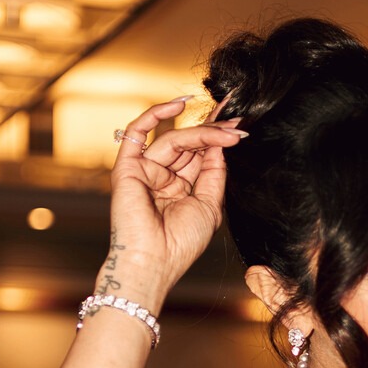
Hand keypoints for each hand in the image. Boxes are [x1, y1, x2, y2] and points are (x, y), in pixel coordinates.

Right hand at [98, 97, 247, 304]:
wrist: (155, 261)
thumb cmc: (181, 243)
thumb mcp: (209, 206)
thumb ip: (213, 173)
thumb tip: (221, 145)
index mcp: (179, 188)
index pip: (198, 155)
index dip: (217, 139)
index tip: (240, 127)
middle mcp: (161, 177)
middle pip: (188, 144)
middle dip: (214, 133)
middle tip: (238, 126)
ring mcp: (144, 170)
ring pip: (173, 139)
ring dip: (202, 133)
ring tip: (227, 133)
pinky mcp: (127, 167)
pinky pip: (137, 132)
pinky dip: (155, 114)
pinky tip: (180, 105)